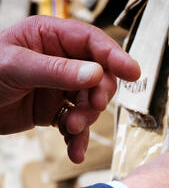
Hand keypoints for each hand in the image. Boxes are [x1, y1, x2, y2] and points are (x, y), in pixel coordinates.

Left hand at [0, 16, 139, 163]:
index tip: (133, 72)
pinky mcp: (56, 109)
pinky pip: (76, 122)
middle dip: (99, 94)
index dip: (115, 56)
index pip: (92, 42)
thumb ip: (57, 70)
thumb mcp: (16, 67)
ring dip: (86, 118)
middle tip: (93, 107)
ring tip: (71, 129)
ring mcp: (60, 85)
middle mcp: (61, 59)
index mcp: (51, 36)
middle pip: (99, 74)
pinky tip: (74, 151)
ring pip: (91, 101)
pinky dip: (77, 138)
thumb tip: (95, 74)